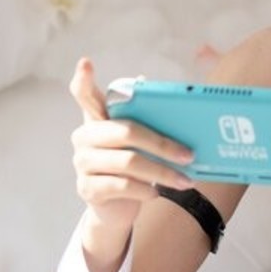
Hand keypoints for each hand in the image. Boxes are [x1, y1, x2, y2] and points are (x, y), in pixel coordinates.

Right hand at [69, 58, 194, 239]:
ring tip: (184, 180)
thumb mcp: (137, 143)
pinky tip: (157, 193)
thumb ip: (145, 119)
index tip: (86, 62)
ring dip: (162, 172)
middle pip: (126, 132)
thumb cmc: (129, 167)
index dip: (83, 79)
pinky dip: (146, 189)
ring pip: (129, 162)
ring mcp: (82, 163)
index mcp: (96, 119)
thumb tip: (164, 96)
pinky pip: (123, 186)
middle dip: (163, 145)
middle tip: (189, 155)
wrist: (113, 209)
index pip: (84, 95)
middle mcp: (84, 137)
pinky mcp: (87, 188)